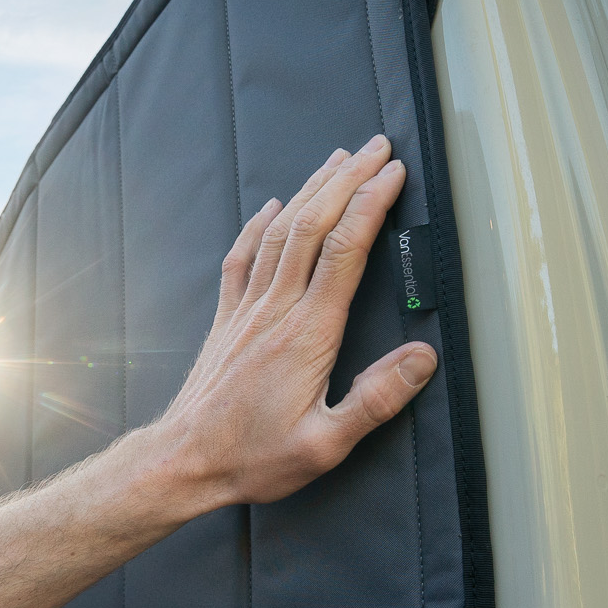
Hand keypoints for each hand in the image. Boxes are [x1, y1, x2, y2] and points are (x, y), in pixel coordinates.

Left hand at [156, 134, 437, 507]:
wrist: (184, 460)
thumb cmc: (253, 457)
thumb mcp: (326, 444)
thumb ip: (376, 399)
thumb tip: (423, 357)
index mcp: (308, 333)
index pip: (346, 250)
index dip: (372, 204)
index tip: (395, 174)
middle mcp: (276, 310)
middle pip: (315, 225)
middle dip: (348, 179)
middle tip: (376, 147)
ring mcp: (247, 310)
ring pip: (281, 232)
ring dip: (311, 189)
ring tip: (337, 159)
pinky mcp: (227, 319)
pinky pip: (243, 257)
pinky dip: (260, 224)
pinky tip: (272, 206)